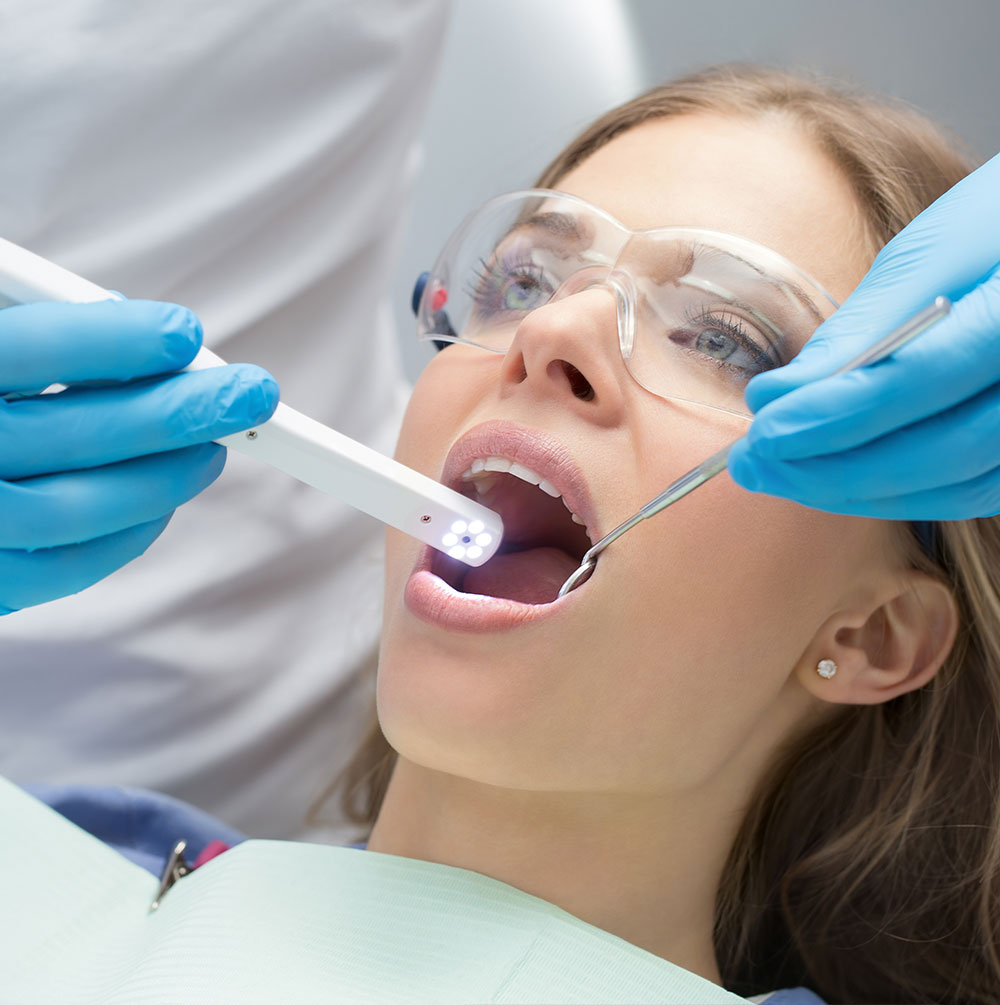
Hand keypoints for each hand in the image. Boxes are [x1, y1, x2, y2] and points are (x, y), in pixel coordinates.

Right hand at [0, 300, 278, 612]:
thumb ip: (30, 333)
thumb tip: (142, 329)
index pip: (22, 351)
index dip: (109, 340)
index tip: (186, 332)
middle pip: (66, 434)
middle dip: (174, 412)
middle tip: (252, 394)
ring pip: (73, 509)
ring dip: (163, 477)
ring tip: (216, 446)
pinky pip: (63, 569)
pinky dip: (128, 533)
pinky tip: (165, 499)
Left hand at [728, 151, 999, 519]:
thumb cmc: (995, 227)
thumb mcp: (933, 252)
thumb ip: (862, 329)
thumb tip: (774, 398)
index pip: (926, 376)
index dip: (836, 414)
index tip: (762, 431)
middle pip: (946, 451)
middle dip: (834, 469)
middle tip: (752, 464)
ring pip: (958, 486)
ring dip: (856, 491)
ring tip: (777, 473)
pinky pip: (970, 490)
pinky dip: (895, 492)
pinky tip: (833, 478)